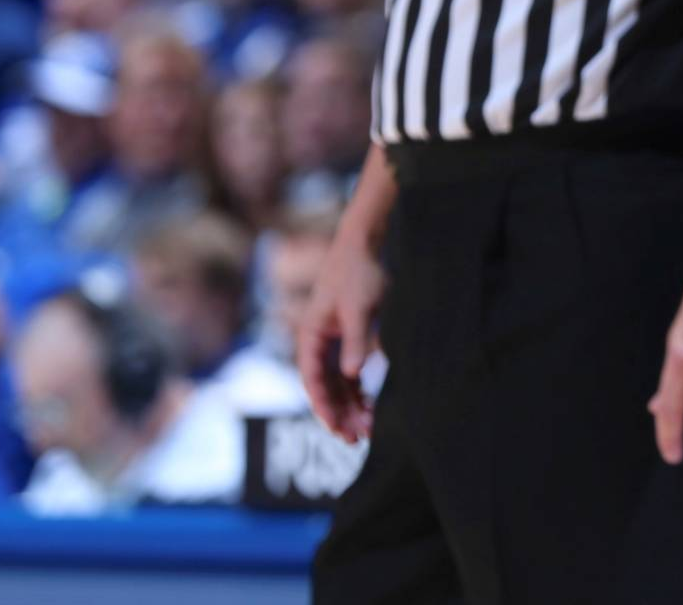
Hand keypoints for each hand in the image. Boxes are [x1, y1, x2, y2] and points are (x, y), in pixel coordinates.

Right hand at [298, 228, 387, 443]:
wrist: (366, 243)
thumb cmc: (359, 273)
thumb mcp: (359, 308)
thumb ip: (356, 341)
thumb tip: (353, 375)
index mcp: (311, 336)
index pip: (313, 381)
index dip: (324, 408)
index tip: (338, 430)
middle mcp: (317, 342)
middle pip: (324, 388)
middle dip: (339, 414)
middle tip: (357, 439)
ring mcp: (332, 341)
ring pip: (338, 383)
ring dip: (350, 406)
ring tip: (367, 429)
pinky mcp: (348, 338)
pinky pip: (349, 373)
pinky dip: (359, 390)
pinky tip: (372, 406)